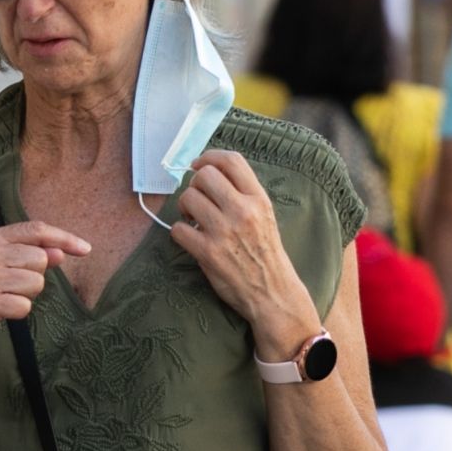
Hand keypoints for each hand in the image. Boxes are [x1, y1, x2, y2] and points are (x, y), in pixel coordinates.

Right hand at [0, 222, 90, 356]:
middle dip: (34, 276)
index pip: (36, 230)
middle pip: (40, 259)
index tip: (86, 249)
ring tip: (2, 297)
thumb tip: (60, 252)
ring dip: (26, 295)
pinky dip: (18, 312)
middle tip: (9, 286)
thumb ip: (28, 256)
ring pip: (36, 283)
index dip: (64, 238)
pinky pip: (25, 306)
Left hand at [170, 151, 315, 351]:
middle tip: (198, 200)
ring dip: (184, 208)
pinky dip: (180, 233)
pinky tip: (191, 239)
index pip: (231, 161)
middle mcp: (243, 211)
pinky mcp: (208, 252)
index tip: (199, 165)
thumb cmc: (267, 254)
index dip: (208, 157)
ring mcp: (224, 231)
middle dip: (194, 185)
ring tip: (194, 220)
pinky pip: (178, 229)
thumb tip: (209, 175)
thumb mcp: (265, 217)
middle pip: (204, 176)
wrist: (273, 293)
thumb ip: (243, 194)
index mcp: (259, 200)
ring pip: (187, 198)